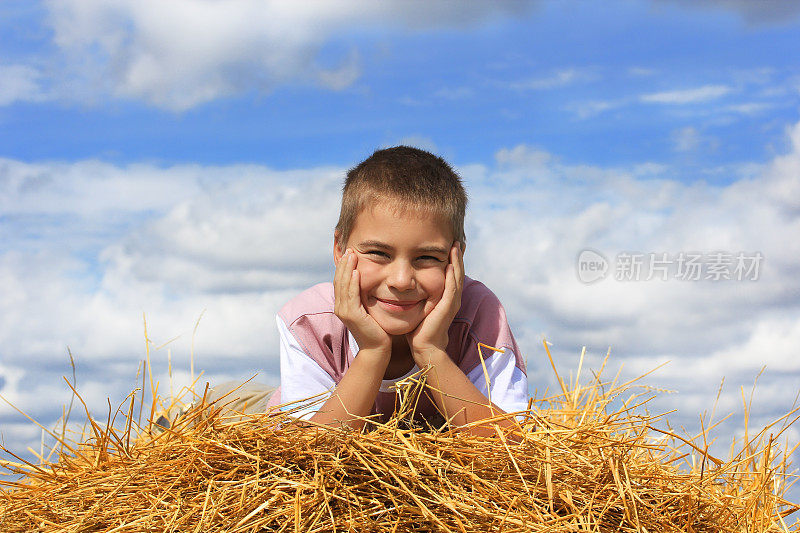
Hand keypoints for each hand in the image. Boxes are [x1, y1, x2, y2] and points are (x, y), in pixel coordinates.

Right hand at [333, 249, 391, 352]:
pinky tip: (356, 272)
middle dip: (344, 264)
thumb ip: (365, 296)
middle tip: (349, 249)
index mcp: (342, 304)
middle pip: (339, 280)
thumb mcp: (368, 308)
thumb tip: (368, 282)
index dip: (343, 267)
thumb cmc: (376, 328)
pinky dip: (353, 283)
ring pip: (343, 286)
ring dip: (347, 269)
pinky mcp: (352, 316)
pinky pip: (351, 296)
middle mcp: (340, 307)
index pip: (340, 281)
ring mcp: (344, 312)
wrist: (377, 348)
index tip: (350, 252)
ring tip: (352, 255)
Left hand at [406, 242, 463, 364]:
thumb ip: (416, 296)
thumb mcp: (419, 307)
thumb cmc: (419, 330)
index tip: (448, 246)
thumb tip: (403, 286)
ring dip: (457, 261)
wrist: (426, 348)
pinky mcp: (447, 307)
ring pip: (457, 277)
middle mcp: (452, 298)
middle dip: (457, 256)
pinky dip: (452, 275)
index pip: (451, 274)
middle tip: (455, 241)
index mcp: (446, 298)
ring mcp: (452, 302)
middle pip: (457, 272)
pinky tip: (450, 264)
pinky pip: (452, 288)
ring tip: (455, 246)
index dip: (451, 260)